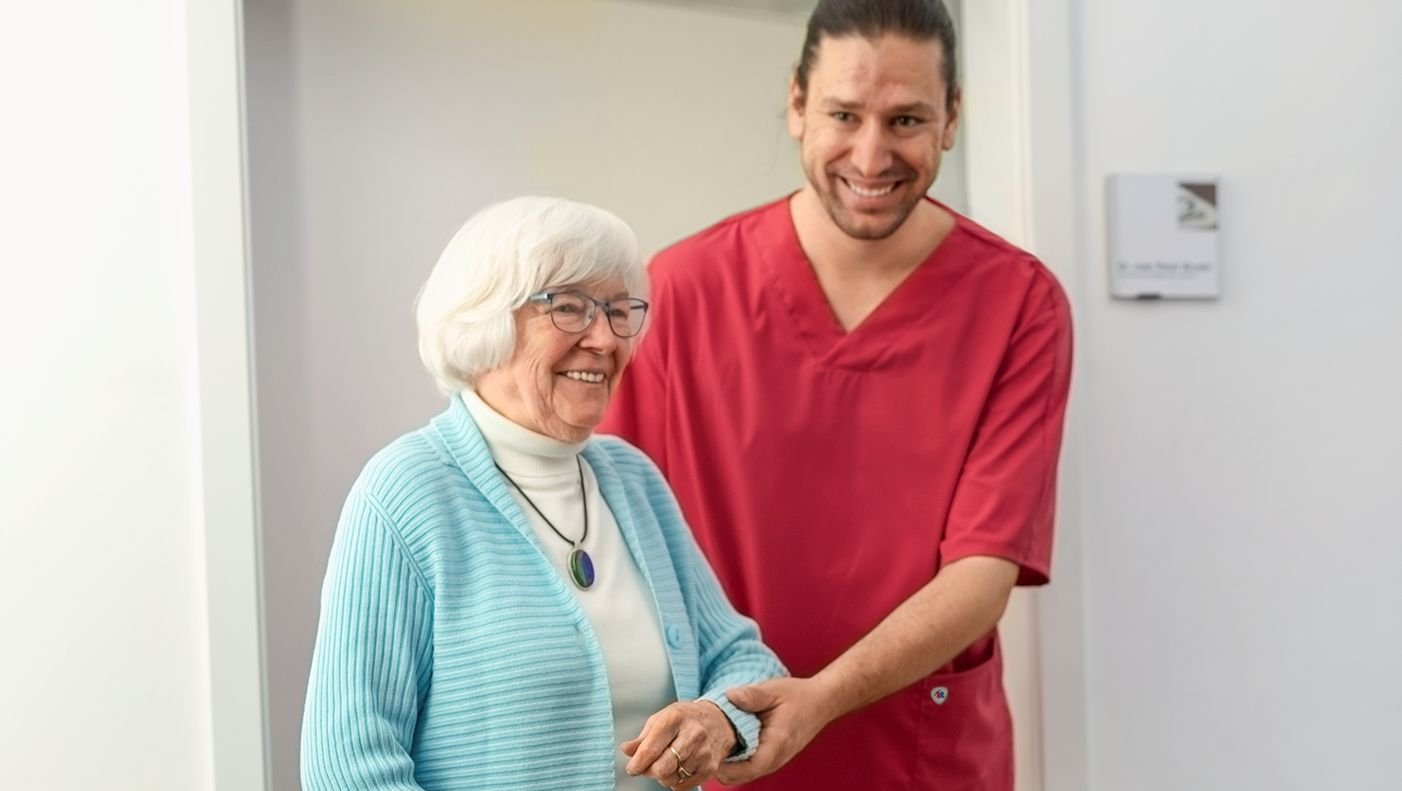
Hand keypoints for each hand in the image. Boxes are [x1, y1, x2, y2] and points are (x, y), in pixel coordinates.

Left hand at [620, 699, 735, 789]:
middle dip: (649, 771)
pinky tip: (678, 767)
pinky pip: (683, 786)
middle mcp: (692, 734)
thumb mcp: (662, 718)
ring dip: (662, 776)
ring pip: (671, 779)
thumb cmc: (686, 718)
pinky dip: (675, 781)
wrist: (719, 720)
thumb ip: (643, 737)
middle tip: (647, 766)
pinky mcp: (710, 767)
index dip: (637, 763)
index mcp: (675, 718)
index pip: (651, 748)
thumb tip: (627, 750)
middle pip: (661, 768)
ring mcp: (703, 752)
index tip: (632, 768)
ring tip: (666, 763)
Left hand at [714, 677, 833, 784]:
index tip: (710, 751)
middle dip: (721, 767)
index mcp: (777, 743)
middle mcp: (775, 758)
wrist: (820, 703)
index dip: (727, 766)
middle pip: (742, 776)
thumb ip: (752, 695)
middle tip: (704, 747)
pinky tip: (726, 743)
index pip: (750, 768)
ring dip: (727, 765)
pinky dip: (735, 761)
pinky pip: (749, 767)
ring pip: (744, 774)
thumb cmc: (797, 696)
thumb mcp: (773, 690)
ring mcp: (774, 761)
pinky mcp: (771, 758)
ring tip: (712, 744)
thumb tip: (729, 696)